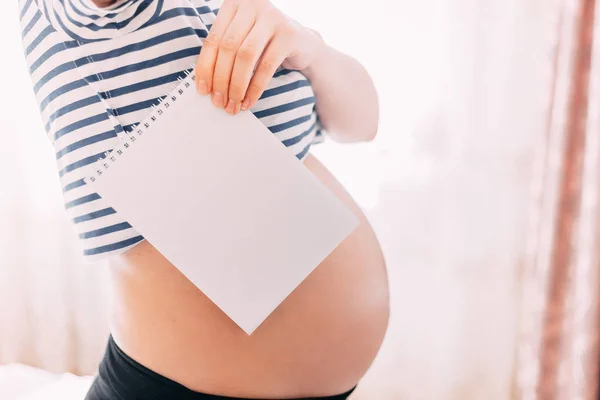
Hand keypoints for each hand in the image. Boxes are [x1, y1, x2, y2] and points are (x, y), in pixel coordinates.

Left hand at [194, 0, 324, 114]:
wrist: (304, 45)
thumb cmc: (266, 45)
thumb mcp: (242, 41)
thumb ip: (224, 53)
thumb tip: (205, 85)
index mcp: (234, 4)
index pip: (213, 39)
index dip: (205, 67)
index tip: (203, 90)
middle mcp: (253, 6)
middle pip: (228, 48)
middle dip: (221, 80)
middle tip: (219, 102)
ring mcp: (272, 18)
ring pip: (245, 56)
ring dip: (236, 86)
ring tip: (233, 105)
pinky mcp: (288, 34)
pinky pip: (266, 66)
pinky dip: (255, 88)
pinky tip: (248, 102)